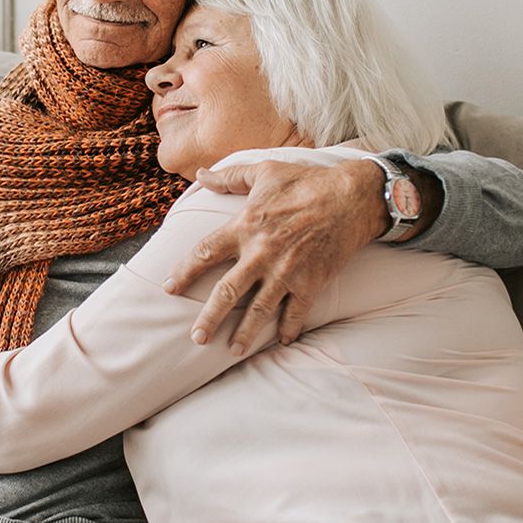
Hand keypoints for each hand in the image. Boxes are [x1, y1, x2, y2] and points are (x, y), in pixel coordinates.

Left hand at [164, 159, 398, 351]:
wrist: (352, 197)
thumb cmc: (306, 181)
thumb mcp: (264, 172)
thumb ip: (229, 177)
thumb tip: (200, 174)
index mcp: (245, 226)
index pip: (204, 253)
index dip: (184, 272)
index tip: (170, 288)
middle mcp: (261, 253)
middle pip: (227, 292)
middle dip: (209, 318)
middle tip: (197, 338)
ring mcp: (287, 271)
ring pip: (259, 310)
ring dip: (245, 333)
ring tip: (232, 351)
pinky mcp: (311, 282)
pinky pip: (296, 312)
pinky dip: (289, 329)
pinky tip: (281, 341)